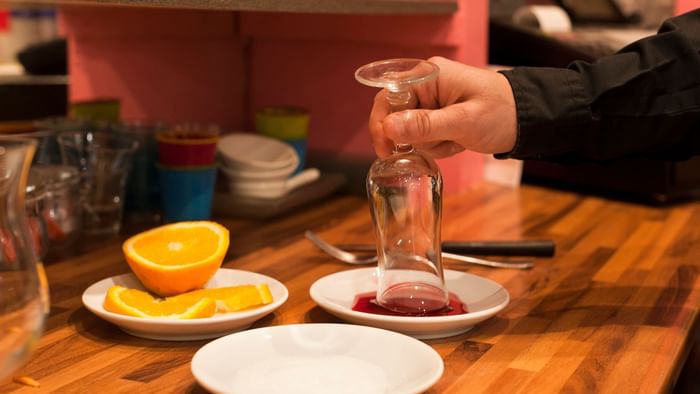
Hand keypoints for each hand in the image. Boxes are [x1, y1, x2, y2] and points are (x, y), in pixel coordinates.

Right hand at [368, 57, 517, 158]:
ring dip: (429, 144)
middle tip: (436, 146)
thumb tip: (388, 127)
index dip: (381, 123)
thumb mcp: (463, 121)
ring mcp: (431, 101)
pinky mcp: (437, 115)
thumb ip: (425, 125)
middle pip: (395, 116)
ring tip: (455, 141)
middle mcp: (426, 85)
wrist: (527, 120)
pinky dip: (437, 145)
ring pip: (408, 131)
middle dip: (414, 138)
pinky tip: (457, 143)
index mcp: (429, 76)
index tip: (386, 149)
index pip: (387, 96)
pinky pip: (423, 137)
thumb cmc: (501, 113)